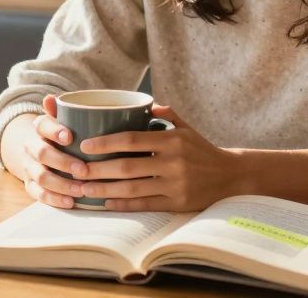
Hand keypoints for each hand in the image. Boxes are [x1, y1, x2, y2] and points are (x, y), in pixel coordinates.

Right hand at [7, 94, 92, 208]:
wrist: (42, 153)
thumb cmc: (64, 135)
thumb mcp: (66, 121)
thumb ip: (66, 110)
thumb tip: (52, 98)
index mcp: (40, 128)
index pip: (42, 125)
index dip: (54, 130)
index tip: (70, 137)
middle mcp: (31, 146)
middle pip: (42, 153)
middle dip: (63, 162)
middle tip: (84, 170)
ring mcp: (29, 167)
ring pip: (41, 176)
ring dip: (62, 184)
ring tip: (81, 189)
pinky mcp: (30, 185)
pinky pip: (38, 194)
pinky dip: (54, 199)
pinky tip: (71, 202)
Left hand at [78, 105, 235, 211]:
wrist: (231, 176)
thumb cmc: (202, 150)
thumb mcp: (186, 127)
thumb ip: (165, 114)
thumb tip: (143, 102)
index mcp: (171, 140)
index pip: (132, 139)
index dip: (106, 143)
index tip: (85, 145)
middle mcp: (173, 162)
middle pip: (127, 166)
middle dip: (98, 169)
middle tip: (76, 170)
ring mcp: (175, 184)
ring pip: (133, 188)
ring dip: (105, 190)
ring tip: (84, 190)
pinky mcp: (177, 203)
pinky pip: (145, 204)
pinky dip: (124, 204)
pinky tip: (106, 203)